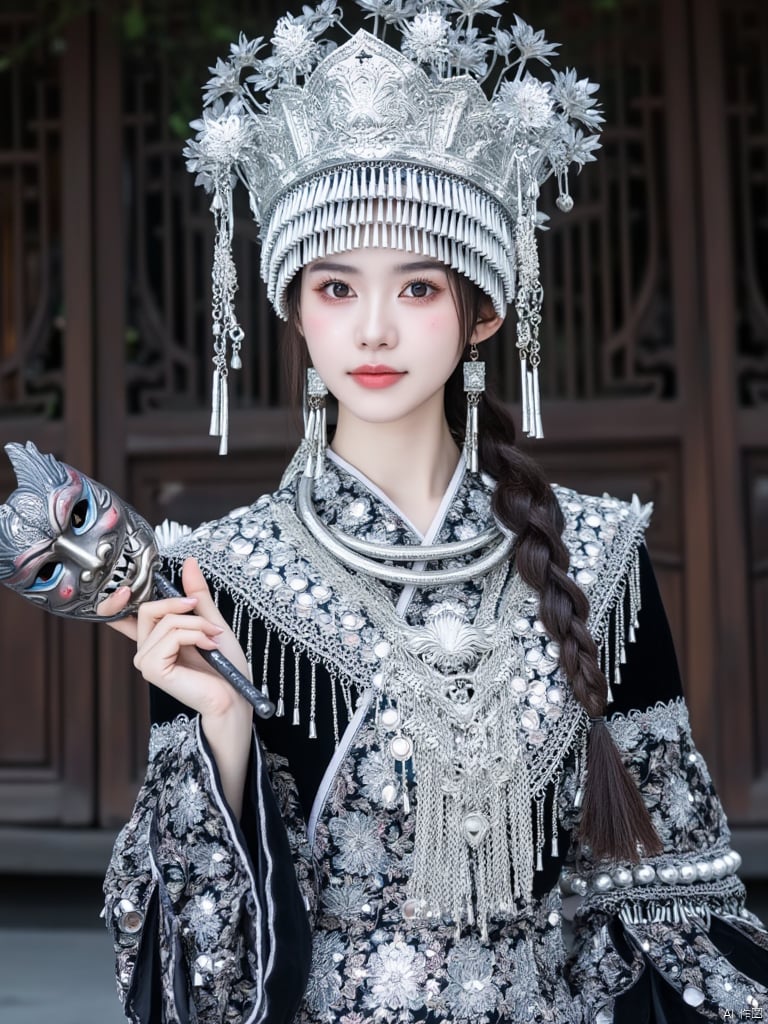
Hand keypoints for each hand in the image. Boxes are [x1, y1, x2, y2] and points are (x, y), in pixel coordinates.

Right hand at [98, 558, 250, 719]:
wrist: (233, 696)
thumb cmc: (224, 665)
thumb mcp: (210, 620)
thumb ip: (196, 594)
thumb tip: (189, 563)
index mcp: (154, 639)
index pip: (120, 616)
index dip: (115, 599)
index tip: (125, 587)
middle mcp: (145, 649)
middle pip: (147, 608)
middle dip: (179, 605)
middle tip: (206, 619)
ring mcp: (146, 660)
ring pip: (165, 621)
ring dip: (197, 625)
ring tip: (214, 638)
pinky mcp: (152, 668)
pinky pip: (171, 635)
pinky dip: (195, 635)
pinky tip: (209, 647)